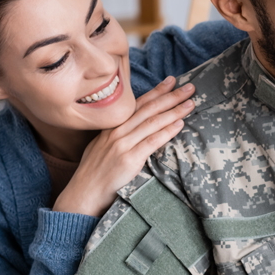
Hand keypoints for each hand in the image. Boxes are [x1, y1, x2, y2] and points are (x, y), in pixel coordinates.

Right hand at [53, 76, 194, 216]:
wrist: (83, 194)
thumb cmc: (95, 173)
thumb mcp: (102, 147)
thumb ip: (117, 135)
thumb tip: (135, 129)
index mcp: (112, 126)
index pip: (138, 104)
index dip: (157, 91)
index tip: (172, 80)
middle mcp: (117, 131)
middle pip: (148, 109)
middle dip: (171, 96)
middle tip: (190, 87)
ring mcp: (122, 144)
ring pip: (152, 122)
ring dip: (174, 110)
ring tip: (191, 102)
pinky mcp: (128, 159)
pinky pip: (151, 142)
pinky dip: (167, 131)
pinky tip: (180, 124)